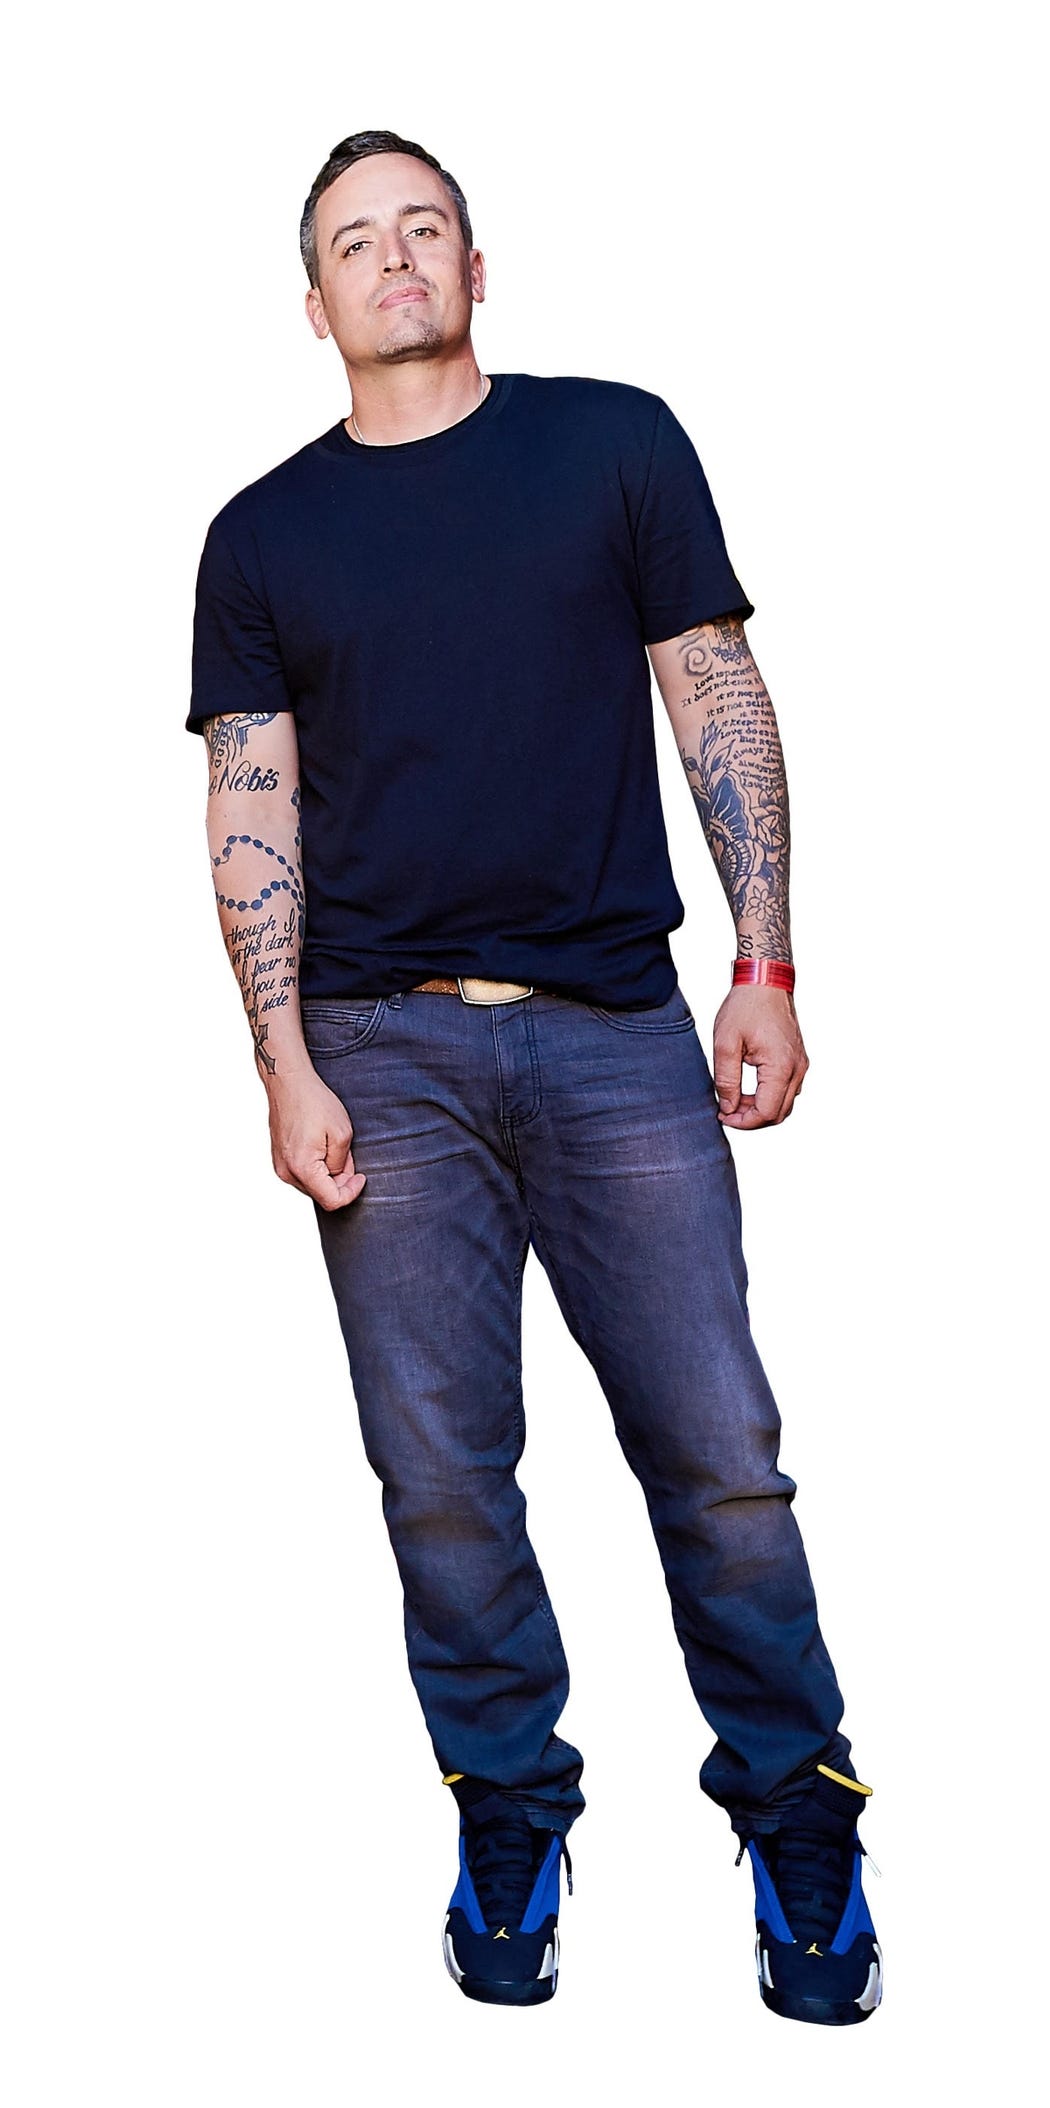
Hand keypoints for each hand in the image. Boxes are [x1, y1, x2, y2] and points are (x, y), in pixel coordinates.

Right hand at [265, 1066, 366, 1207]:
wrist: (288, 1082)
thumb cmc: (313, 1102)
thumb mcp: (342, 1133)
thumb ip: (342, 1164)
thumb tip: (338, 1176)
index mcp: (302, 1168)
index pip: (331, 1201)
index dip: (351, 1192)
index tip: (361, 1177)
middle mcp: (286, 1172)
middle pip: (321, 1194)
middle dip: (340, 1180)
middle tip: (348, 1154)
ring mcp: (280, 1166)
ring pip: (313, 1184)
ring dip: (329, 1173)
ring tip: (333, 1145)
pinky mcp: (279, 1159)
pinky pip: (303, 1173)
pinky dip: (317, 1166)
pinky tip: (321, 1145)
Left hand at [712, 984, 808, 1129]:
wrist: (765, 981)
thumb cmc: (745, 1007)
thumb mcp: (725, 1043)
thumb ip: (726, 1080)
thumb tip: (728, 1107)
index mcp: (781, 1067)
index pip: (766, 1113)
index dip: (743, 1122)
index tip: (722, 1116)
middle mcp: (797, 1069)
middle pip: (778, 1114)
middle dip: (751, 1119)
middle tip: (726, 1111)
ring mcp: (801, 1064)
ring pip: (784, 1104)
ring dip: (760, 1109)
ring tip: (735, 1099)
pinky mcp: (798, 1059)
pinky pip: (787, 1089)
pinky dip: (769, 1097)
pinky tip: (749, 1089)